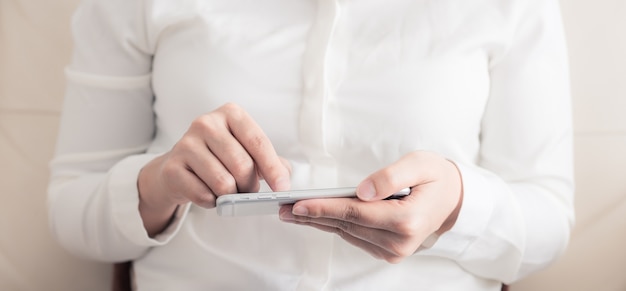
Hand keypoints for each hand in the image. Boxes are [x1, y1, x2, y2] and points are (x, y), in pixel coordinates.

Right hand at [138, 103, 290, 235]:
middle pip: (241, 165)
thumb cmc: (220, 159)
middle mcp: (206, 123)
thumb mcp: (247, 152)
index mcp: (230, 113)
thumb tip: (286, 175)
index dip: (273, 168)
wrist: (177, 169)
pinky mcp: (172, 167)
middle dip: (250, 186)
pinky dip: (212, 202)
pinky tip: (209, 194)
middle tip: (249, 192)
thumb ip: (272, 161)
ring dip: (231, 196)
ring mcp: (186, 144)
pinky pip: (203, 195)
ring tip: (228, 192)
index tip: (283, 188)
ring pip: (223, 182)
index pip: (258, 142)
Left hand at [279, 151, 461, 262]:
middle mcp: (399, 242)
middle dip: (313, 216)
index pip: (356, 213)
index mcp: (407, 220)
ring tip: (292, 212)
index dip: (324, 208)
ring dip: (319, 223)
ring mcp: (393, 251)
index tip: (298, 205)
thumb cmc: (435, 177)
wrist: (453, 199)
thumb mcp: (420, 164)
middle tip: (282, 208)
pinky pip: (355, 237)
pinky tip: (317, 218)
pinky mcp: (388, 252)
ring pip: (347, 233)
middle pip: (346, 225)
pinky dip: (335, 226)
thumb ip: (391, 176)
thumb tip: (362, 191)